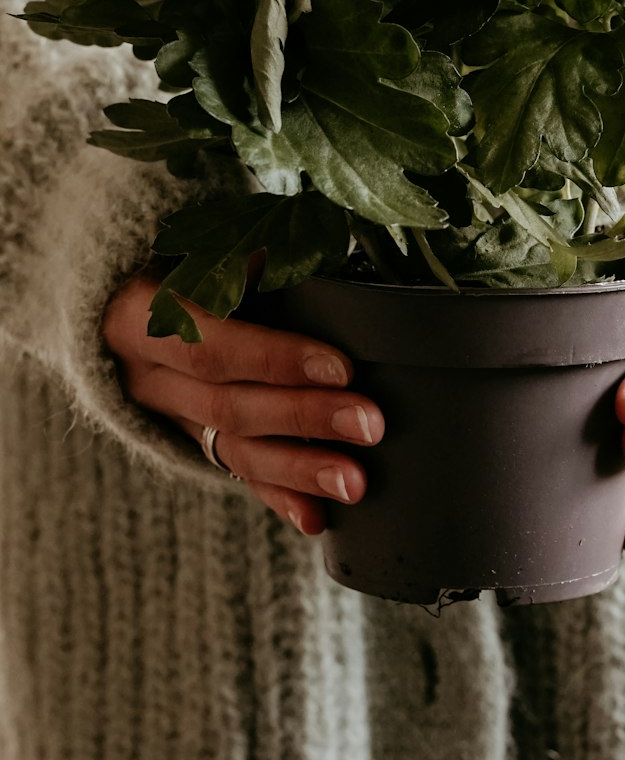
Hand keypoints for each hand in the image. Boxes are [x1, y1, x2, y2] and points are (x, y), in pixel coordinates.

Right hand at [102, 273, 383, 535]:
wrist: (119, 291)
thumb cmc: (176, 251)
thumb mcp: (196, 238)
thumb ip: (243, 249)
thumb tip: (298, 252)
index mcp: (139, 315)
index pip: (211, 345)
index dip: (275, 359)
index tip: (341, 366)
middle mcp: (146, 374)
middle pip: (228, 405)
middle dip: (303, 417)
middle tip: (370, 424)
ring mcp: (166, 415)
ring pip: (231, 450)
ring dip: (298, 470)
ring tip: (355, 484)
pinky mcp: (190, 439)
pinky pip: (235, 474)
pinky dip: (277, 497)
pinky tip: (317, 521)